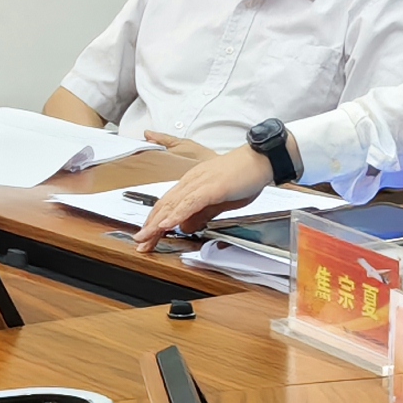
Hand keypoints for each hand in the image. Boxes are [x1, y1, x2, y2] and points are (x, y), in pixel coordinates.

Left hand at [135, 143, 273, 245]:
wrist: (262, 159)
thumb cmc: (244, 177)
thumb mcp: (219, 201)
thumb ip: (202, 214)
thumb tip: (185, 227)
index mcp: (192, 184)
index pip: (168, 205)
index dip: (154, 222)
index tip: (147, 237)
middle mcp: (191, 181)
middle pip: (164, 206)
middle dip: (150, 226)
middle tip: (140, 243)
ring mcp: (200, 183)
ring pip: (172, 205)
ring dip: (156, 223)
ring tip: (145, 238)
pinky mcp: (211, 187)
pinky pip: (189, 203)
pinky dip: (176, 215)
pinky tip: (166, 225)